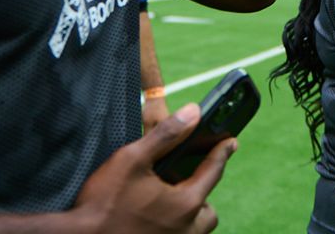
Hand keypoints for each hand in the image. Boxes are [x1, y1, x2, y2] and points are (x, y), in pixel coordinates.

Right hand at [71, 103, 236, 233]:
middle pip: (208, 210)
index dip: (221, 153)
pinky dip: (175, 229)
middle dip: (202, 195)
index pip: (213, 172)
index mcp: (185, 204)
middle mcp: (186, 230)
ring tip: (171, 203)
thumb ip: (166, 135)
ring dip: (190, 216)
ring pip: (196, 230)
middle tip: (189, 181)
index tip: (230, 143)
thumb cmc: (103, 203)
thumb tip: (193, 112)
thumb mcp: (133, 159)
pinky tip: (156, 220)